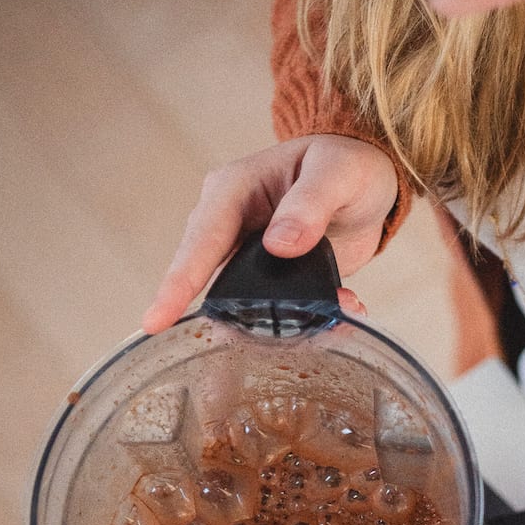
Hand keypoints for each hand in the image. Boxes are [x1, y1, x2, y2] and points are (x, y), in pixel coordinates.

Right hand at [142, 134, 398, 331]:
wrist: (368, 177)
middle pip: (210, 279)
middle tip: (227, 362)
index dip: (178, 282)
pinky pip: (279, 307)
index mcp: (233, 190)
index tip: (156, 321)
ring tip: (320, 328)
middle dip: (224, 318)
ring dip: (280, 321)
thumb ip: (310, 204)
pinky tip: (344, 310)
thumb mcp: (336, 172)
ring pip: (245, 301)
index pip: (201, 239)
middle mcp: (231, 224)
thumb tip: (278, 244)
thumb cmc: (345, 162)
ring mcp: (249, 255)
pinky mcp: (271, 278)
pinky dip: (311, 318)